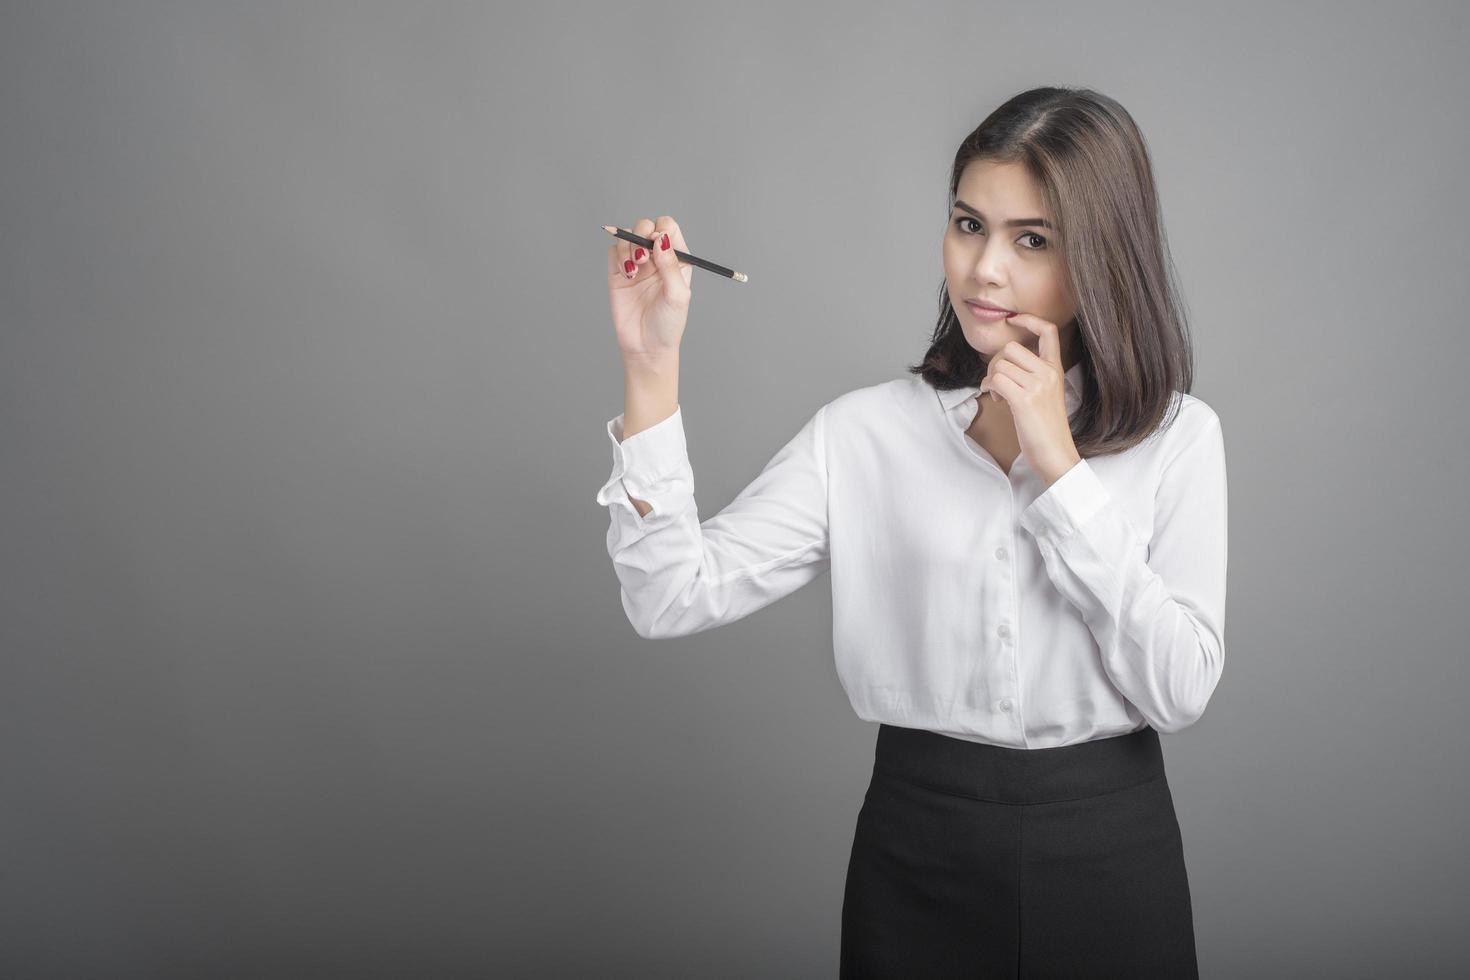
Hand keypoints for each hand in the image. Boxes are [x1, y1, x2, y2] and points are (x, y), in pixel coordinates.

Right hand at [607, 215, 694, 361]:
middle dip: (641, 236)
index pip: (669, 228)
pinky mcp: (618, 272)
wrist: (645, 346)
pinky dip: (617, 257)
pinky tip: (626, 276)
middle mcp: (657, 258)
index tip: (656, 246)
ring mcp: (637, 264)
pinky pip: (613, 251)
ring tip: (633, 270)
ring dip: (628, 248)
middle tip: (642, 259)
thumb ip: (671, 265)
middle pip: (646, 226)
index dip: (661, 230)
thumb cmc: (668, 324)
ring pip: (627, 235)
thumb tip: (660, 238)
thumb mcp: (677, 296)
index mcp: (677, 259)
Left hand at [977, 313, 1081, 486]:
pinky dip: (988, 387)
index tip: (1013, 319)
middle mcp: (1048, 373)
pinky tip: (995, 399)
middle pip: (1011, 348)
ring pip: (999, 364)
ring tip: (997, 394)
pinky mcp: (1024, 400)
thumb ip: (1030, 376)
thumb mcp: (1044, 395)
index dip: (1029, 319)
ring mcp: (1038, 386)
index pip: (1048, 331)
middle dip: (995, 363)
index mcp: (1055, 369)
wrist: (1055, 454)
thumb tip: (1003, 364)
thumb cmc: (1045, 429)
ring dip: (990, 378)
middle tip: (997, 381)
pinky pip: (995, 380)